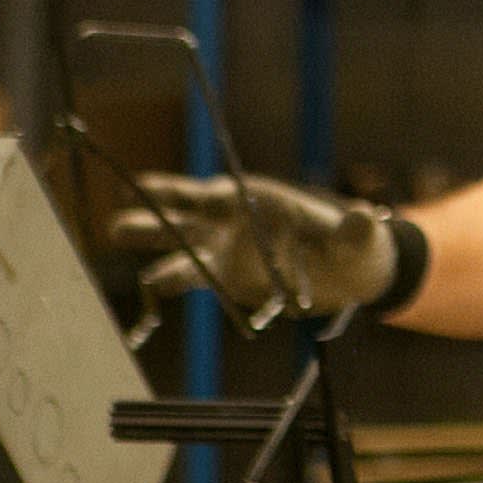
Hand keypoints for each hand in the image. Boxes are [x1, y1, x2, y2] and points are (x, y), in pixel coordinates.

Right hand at [104, 172, 399, 323]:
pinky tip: (149, 291)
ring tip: (117, 233)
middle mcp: (233, 218)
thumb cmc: (355, 246)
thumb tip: (365, 217)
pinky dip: (168, 284)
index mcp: (260, 198)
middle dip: (158, 208)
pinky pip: (190, 278)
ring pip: (180, 243)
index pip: (222, 192)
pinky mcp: (223, 276)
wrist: (351, 273)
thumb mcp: (359, 238)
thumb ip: (356, 230)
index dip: (202, 193)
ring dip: (151, 242)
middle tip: (124, 207)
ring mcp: (223, 246)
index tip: (178, 193)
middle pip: (188, 210)